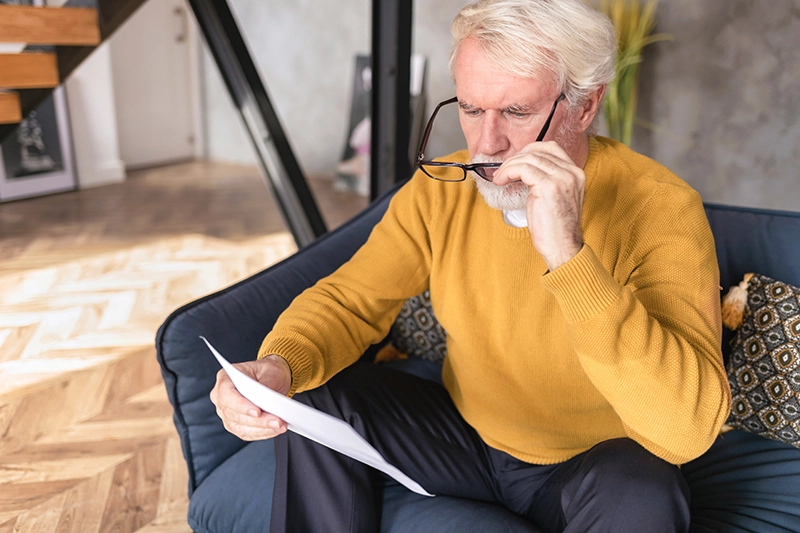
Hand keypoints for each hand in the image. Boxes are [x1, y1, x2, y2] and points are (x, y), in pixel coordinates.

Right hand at [209, 355, 291, 440]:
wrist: (273, 378)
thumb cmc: (268, 371)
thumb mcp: (270, 371)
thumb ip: (266, 385)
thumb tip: (266, 401)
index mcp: (225, 378)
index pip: (226, 395)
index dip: (241, 405)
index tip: (257, 412)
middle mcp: (222, 397)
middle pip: (234, 414)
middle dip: (258, 421)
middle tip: (277, 421)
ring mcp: (227, 413)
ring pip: (240, 427)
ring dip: (262, 429)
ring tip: (280, 425)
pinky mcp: (236, 424)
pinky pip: (247, 433)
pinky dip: (262, 433)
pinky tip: (275, 430)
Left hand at [492, 141, 584, 270]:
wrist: (562, 248)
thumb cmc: (554, 228)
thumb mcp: (552, 197)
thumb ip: (544, 179)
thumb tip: (522, 168)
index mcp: (575, 173)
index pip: (551, 148)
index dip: (529, 151)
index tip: (515, 162)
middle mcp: (572, 172)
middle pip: (538, 150)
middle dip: (516, 158)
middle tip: (502, 171)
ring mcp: (562, 178)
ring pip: (529, 158)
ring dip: (509, 166)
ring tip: (499, 178)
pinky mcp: (549, 186)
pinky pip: (523, 169)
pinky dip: (508, 171)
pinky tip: (502, 180)